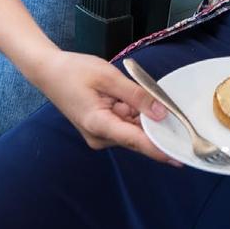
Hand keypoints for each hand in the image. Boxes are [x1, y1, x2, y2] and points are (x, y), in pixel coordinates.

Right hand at [32, 47, 182, 163]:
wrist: (49, 72)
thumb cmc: (76, 71)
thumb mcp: (109, 77)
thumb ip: (136, 95)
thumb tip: (161, 113)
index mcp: (99, 125)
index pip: (137, 141)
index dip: (160, 149)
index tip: (180, 157)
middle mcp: (100, 137)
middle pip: (138, 136)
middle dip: (156, 125)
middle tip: (177, 113)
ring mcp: (100, 135)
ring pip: (133, 129)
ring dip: (144, 116)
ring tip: (148, 97)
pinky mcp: (101, 129)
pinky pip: (125, 124)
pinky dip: (135, 114)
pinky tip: (138, 100)